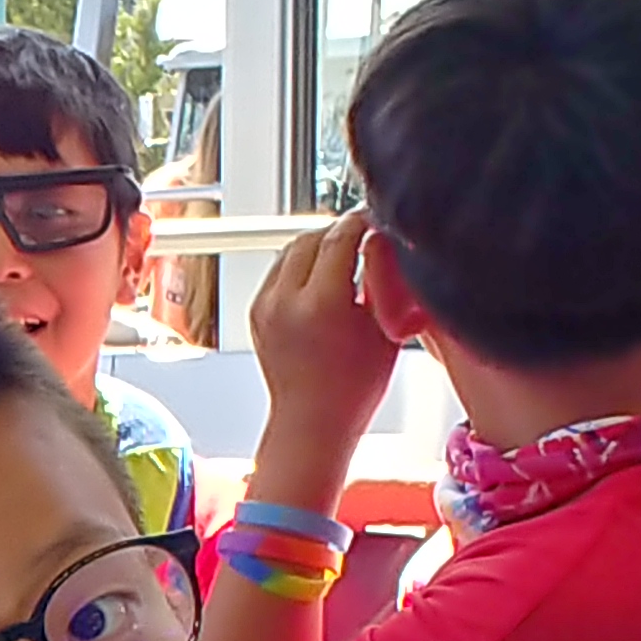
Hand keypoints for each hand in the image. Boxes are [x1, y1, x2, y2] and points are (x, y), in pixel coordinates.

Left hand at [245, 208, 398, 467]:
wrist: (313, 422)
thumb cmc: (354, 387)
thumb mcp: (384, 329)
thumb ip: (381, 280)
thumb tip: (380, 241)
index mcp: (321, 303)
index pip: (340, 237)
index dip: (361, 221)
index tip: (375, 219)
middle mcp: (286, 300)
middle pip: (311, 237)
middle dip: (337, 231)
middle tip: (362, 235)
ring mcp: (265, 306)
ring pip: (290, 251)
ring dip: (316, 245)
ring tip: (343, 256)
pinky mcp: (256, 313)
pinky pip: (278, 272)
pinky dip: (299, 266)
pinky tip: (322, 278)